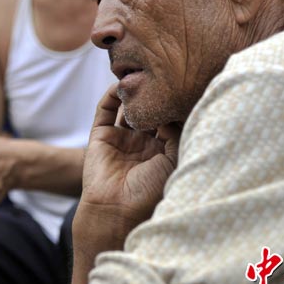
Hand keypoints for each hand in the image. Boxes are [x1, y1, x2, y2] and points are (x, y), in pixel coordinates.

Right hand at [76, 85, 179, 241]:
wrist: (116, 209)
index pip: (170, 121)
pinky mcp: (101, 136)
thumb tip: (171, 106)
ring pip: (127, 108)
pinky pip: (105, 110)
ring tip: (140, 75)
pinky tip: (120, 85)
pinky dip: (111, 95)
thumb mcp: (174, 160)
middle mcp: (142, 144)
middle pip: (149, 112)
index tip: (182, 85)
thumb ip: (176, 131)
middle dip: (154, 96)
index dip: (174, 105)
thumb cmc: (149, 190)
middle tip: (161, 75)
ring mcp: (121, 139)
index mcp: (163, 153)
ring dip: (132, 93)